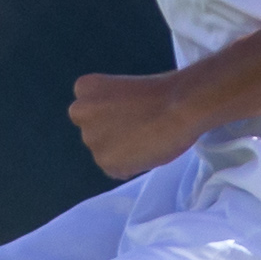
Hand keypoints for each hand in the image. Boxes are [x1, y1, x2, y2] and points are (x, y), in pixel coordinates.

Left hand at [68, 69, 202, 181]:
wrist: (181, 106)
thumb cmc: (163, 93)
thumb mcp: (124, 89)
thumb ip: (110, 107)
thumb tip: (114, 130)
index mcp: (84, 88)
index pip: (91, 111)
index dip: (114, 114)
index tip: (133, 110)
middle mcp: (79, 112)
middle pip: (95, 133)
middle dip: (113, 134)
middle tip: (141, 128)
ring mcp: (90, 138)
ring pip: (105, 153)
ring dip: (122, 152)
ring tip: (148, 139)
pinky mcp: (104, 161)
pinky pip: (117, 170)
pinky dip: (131, 167)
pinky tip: (148, 151)